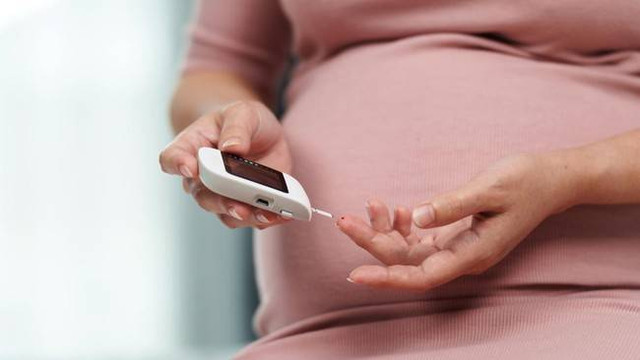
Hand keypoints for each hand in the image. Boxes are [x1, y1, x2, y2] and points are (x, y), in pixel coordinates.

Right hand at [159, 100, 292, 228]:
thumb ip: (236, 127)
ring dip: (247, 216)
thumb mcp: (243, 112)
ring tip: (266, 214)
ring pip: (226, 213)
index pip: (171, 158)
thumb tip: (232, 148)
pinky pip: (251, 219)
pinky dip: (266, 218)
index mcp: (191, 148)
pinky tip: (281, 214)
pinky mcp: (245, 204)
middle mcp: (201, 178)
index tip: (189, 168)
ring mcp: (222, 194)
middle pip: (202, 195)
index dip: (177, 164)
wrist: (259, 133)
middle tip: (238, 206)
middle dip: (221, 202)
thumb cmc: (242, 120)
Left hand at [337, 153, 577, 290]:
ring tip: (370, 205)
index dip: (386, 277)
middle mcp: (462, 258)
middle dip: (373, 243)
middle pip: (407, 262)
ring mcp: (458, 249)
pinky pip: (420, 240)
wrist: (550, 181)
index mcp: (472, 254)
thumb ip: (452, 204)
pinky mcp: (455, 236)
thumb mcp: (490, 188)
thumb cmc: (525, 182)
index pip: (421, 275)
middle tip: (344, 221)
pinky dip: (403, 226)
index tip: (355, 274)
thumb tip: (416, 217)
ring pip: (410, 251)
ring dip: (385, 232)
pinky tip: (397, 209)